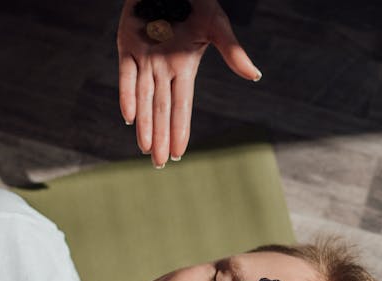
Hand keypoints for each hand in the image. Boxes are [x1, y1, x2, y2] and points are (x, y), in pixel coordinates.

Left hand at [117, 0, 260, 166]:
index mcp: (184, 68)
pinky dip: (127, 94)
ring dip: (145, 124)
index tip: (179, 154)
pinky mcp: (127, 45)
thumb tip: (255, 76)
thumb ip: (233, 53)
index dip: (179, 130)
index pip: (182, 107)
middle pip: (162, 110)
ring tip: (146, 149)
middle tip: (160, 164)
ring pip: (143, 99)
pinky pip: (126, 75)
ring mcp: (144, 58)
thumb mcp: (217, 27)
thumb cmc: (197, 2)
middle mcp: (163, 69)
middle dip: (160, 137)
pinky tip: (130, 116)